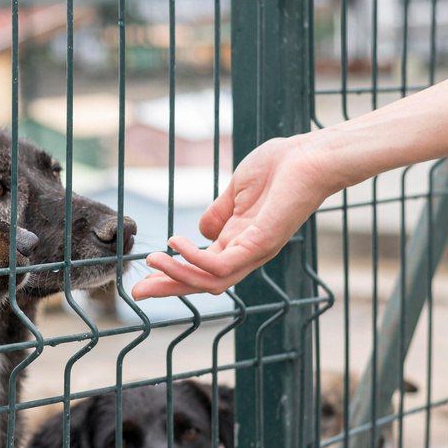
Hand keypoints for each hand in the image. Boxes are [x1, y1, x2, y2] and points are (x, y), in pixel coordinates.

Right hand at [131, 135, 341, 299]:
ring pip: (210, 281)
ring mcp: (254, 251)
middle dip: (168, 288)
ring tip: (152, 260)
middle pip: (202, 283)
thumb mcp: (236, 191)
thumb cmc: (279, 167)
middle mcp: (246, 253)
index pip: (201, 268)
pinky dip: (195, 259)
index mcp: (238, 241)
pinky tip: (177, 243)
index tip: (145, 277)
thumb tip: (200, 230)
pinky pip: (222, 265)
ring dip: (177, 275)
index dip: (172, 274)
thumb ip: (218, 213)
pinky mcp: (261, 244)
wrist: (310, 155)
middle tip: (137, 291)